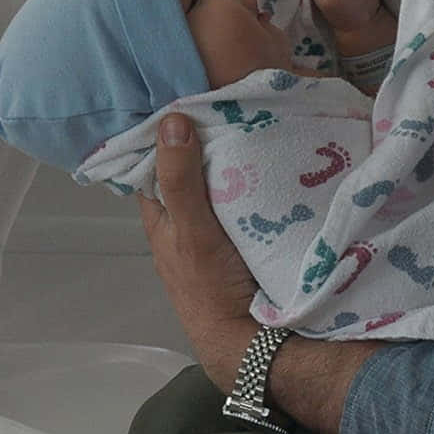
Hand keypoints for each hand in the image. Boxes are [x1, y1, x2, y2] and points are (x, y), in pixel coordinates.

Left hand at [137, 114, 264, 388]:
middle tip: (236, 97)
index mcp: (161, 214)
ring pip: (223, 180)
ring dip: (238, 156)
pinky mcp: (246, 234)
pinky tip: (276, 154)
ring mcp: (216, 226)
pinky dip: (257, 177)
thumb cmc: (211, 287)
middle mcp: (186, 217)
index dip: (169, 129)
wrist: (253, 339)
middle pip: (193, 166)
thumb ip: (180, 180)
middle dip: (210, 137)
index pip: (158, 159)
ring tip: (259, 115)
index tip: (192, 94)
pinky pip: (248, 197)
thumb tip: (172, 121)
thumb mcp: (190, 229)